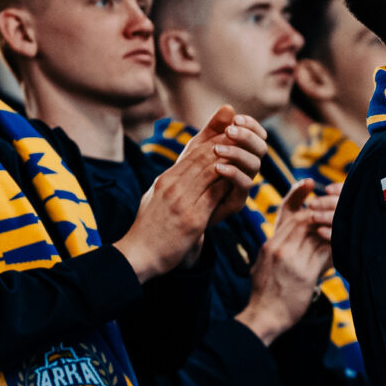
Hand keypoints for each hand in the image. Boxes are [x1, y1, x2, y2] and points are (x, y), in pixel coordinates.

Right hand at [119, 106, 266, 279]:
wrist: (139, 254)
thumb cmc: (149, 228)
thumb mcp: (156, 198)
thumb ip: (171, 183)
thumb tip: (183, 172)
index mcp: (165, 180)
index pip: (192, 154)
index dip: (213, 140)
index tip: (229, 131)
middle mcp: (172, 186)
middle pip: (202, 157)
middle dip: (224, 142)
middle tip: (243, 133)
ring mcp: (181, 201)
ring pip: (209, 171)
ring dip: (230, 159)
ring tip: (246, 150)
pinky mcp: (192, 219)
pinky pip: (214, 195)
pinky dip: (228, 184)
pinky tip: (241, 178)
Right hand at [234, 182, 334, 344]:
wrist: (263, 316)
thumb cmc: (267, 293)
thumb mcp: (266, 264)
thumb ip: (281, 247)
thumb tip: (301, 235)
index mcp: (270, 244)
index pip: (286, 212)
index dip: (298, 194)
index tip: (310, 182)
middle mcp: (278, 247)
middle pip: (304, 218)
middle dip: (322, 208)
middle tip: (337, 202)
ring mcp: (290, 260)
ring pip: (316, 234)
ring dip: (332, 227)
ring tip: (345, 223)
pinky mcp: (304, 274)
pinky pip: (325, 254)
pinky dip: (337, 247)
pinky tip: (347, 245)